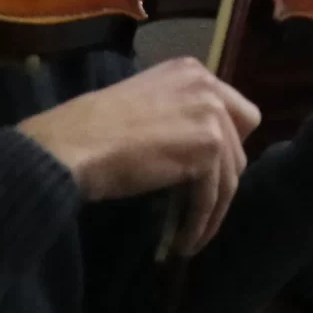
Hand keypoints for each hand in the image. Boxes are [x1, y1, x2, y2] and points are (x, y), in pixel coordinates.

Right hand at [17, 58, 260, 255]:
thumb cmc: (92, 129)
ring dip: (211, 210)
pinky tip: (184, 241)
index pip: (235, 111)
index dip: (225, 146)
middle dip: (222, 176)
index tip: (208, 174)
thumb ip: (178, 114)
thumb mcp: (145, 104)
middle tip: (200, 203)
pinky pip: (212, 195)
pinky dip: (201, 222)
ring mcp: (212, 114)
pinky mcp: (208, 147)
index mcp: (192, 71)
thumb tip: (199, 148)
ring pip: (229, 174)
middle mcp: (208, 86)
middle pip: (239, 142)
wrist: (72, 144)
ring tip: (190, 235)